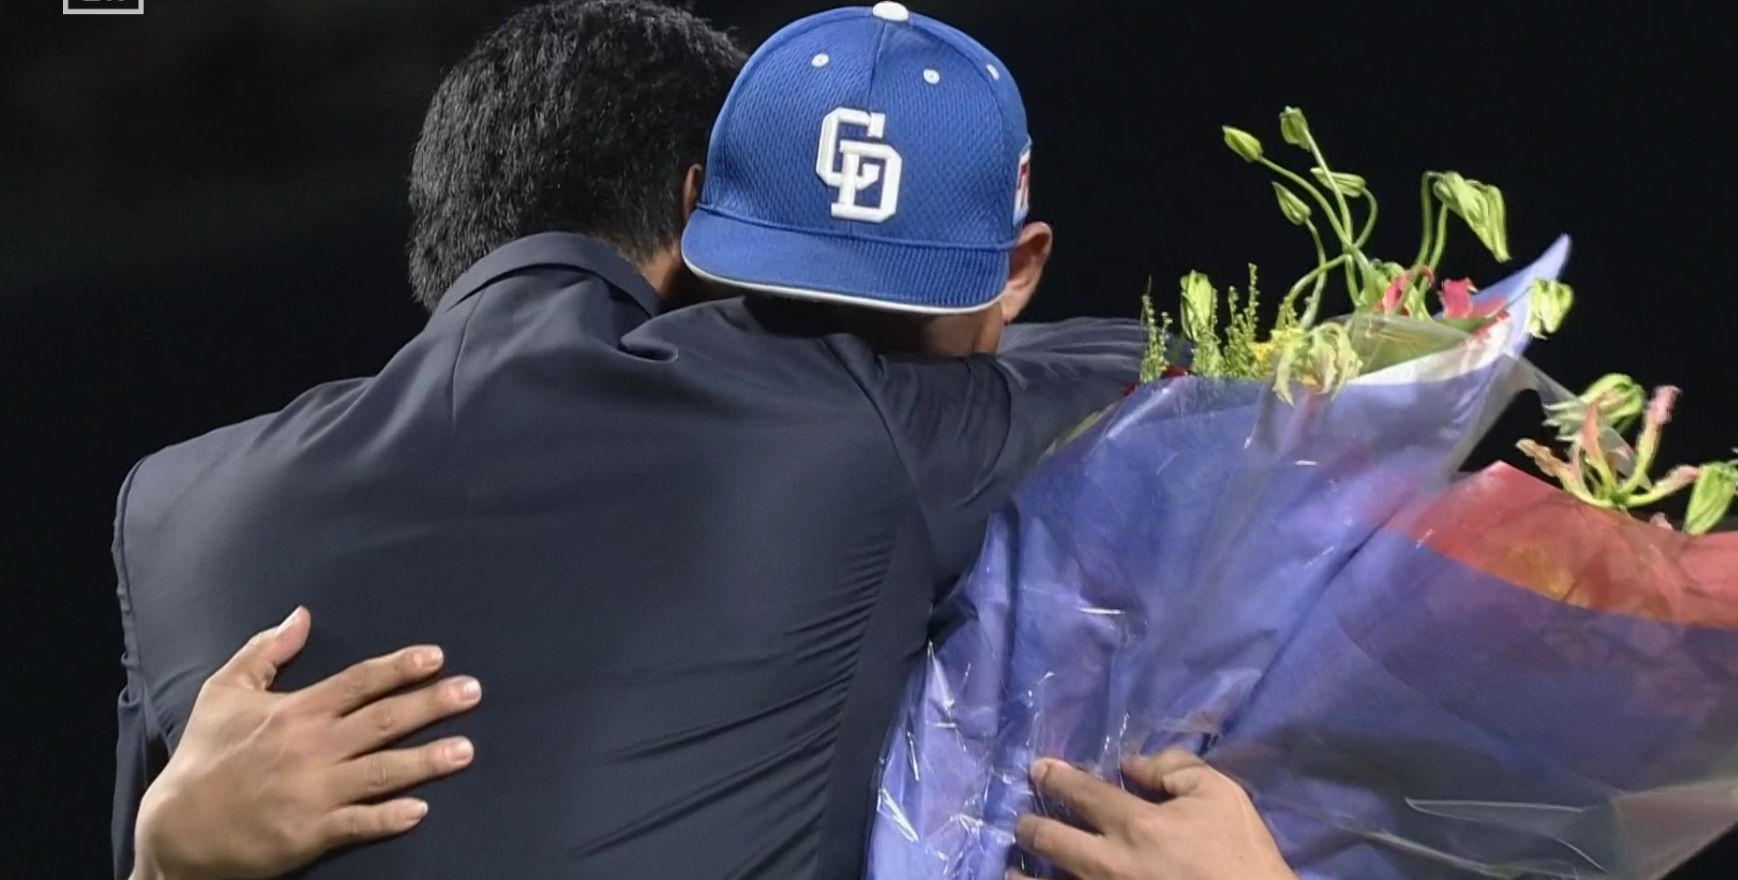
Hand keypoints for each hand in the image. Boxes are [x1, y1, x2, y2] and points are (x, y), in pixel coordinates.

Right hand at [131, 607, 482, 879]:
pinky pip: (357, 824)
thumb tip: (301, 614)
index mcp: (295, 711)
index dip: (400, 668)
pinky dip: (389, 818)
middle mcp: (310, 747)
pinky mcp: (308, 833)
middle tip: (474, 691)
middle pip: (382, 720)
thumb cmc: (202, 758)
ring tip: (467, 750)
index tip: (437, 657)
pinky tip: (421, 810)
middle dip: (431, 704)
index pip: (358, 682)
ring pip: (381, 771)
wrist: (172, 829)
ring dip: (426, 760)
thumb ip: (265, 651)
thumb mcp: (222, 691)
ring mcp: (312, 792)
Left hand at [1012, 751, 1294, 879]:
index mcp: (1136, 824)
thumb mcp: (1220, 794)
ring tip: (1011, 866)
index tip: (1039, 769)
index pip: (1081, 793)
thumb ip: (1175, 768)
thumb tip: (1133, 764)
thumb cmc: (1241, 855)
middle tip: (1023, 821)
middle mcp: (1110, 864)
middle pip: (1051, 841)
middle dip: (1030, 827)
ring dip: (1023, 874)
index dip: (1055, 777)